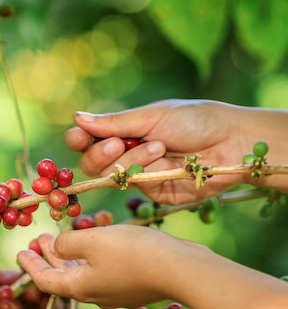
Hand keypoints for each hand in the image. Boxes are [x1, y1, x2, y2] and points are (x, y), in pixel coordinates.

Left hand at [17, 225, 204, 308]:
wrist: (182, 269)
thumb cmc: (132, 252)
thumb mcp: (92, 240)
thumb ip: (68, 243)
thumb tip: (57, 246)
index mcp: (80, 287)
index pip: (46, 281)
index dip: (31, 266)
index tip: (20, 253)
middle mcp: (96, 294)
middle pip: (64, 277)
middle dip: (49, 257)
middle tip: (39, 239)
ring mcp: (116, 291)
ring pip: (83, 272)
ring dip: (69, 254)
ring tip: (60, 236)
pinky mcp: (133, 283)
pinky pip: (102, 269)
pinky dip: (89, 255)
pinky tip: (93, 241)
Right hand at [64, 99, 287, 203]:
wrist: (231, 141)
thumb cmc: (194, 120)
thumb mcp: (150, 116)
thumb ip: (112, 122)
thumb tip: (76, 117)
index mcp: (124, 132)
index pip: (90, 139)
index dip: (79, 140)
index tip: (76, 137)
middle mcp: (127, 155)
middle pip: (92, 163)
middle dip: (100, 153)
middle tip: (117, 144)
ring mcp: (140, 175)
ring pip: (111, 175)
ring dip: (131, 158)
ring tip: (158, 145)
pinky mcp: (154, 192)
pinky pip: (136, 184)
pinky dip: (147, 169)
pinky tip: (165, 157)